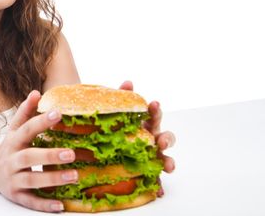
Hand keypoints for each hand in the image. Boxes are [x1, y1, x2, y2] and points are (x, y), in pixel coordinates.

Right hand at [0, 90, 75, 212]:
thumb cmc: (10, 147)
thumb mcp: (15, 129)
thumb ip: (26, 111)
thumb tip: (37, 92)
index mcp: (13, 141)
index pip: (27, 129)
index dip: (41, 121)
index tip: (58, 113)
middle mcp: (11, 160)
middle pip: (29, 157)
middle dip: (50, 155)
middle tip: (72, 153)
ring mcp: (12, 179)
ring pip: (32, 181)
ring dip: (53, 179)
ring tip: (74, 176)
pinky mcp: (16, 196)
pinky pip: (30, 201)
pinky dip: (44, 204)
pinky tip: (60, 204)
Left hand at [119, 80, 175, 196]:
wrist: (105, 142)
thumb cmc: (118, 125)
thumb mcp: (118, 112)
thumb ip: (123, 97)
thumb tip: (128, 83)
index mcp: (147, 123)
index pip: (154, 114)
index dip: (155, 109)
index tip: (153, 103)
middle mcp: (153, 138)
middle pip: (166, 137)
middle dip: (166, 139)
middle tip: (160, 140)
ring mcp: (152, 155)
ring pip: (166, 158)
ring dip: (169, 162)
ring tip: (168, 166)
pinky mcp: (147, 171)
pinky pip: (155, 179)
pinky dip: (158, 185)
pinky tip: (158, 191)